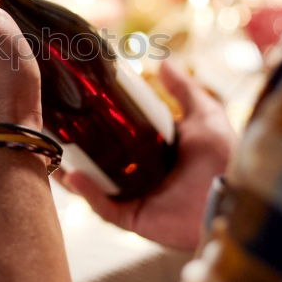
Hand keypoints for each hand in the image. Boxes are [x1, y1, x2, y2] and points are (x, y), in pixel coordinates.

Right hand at [57, 61, 234, 250]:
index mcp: (155, 153)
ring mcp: (135, 198)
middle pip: (98, 161)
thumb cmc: (225, 157)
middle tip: (50, 128)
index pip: (117, 137)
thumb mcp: (204, 114)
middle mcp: (141, 176)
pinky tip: (71, 175)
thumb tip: (163, 62)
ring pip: (92, 185)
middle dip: (71, 148)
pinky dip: (87, 193)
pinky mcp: (134, 219)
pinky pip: (104, 207)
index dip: (94, 124)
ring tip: (48, 151)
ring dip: (69, 171)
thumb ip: (184, 90)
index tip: (72, 105)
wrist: (234, 196)